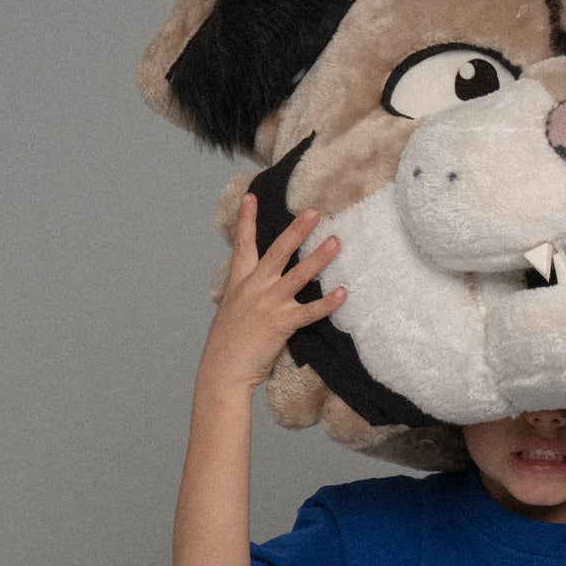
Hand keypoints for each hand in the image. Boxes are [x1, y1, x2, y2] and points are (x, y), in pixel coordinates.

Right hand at [197, 193, 345, 393]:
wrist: (223, 369)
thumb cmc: (228, 344)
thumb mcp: (232, 311)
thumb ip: (246, 295)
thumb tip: (257, 289)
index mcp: (240, 283)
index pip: (243, 245)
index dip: (246, 219)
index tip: (251, 196)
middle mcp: (254, 288)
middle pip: (277, 251)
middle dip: (296, 230)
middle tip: (314, 211)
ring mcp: (268, 304)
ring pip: (297, 275)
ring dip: (318, 257)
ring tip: (336, 241)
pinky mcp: (281, 323)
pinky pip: (309, 311)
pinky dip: (327, 303)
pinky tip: (343, 293)